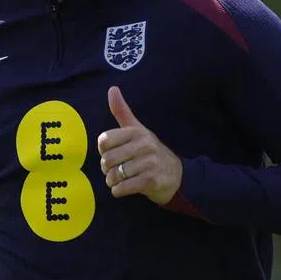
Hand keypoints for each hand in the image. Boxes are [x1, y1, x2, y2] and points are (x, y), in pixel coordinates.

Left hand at [97, 85, 182, 205]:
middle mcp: (144, 145)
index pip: (103, 141)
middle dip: (106, 169)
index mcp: (137, 132)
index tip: (112, 153)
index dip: (103, 150)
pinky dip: (118, 191)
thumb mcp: (137, 130)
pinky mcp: (151, 181)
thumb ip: (122, 111)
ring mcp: (149, 163)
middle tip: (114, 169)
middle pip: (107, 160)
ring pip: (114, 176)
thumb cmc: (150, 151)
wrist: (176, 176)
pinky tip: (124, 188)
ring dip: (112, 181)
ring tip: (120, 179)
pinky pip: (123, 188)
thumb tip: (112, 88)